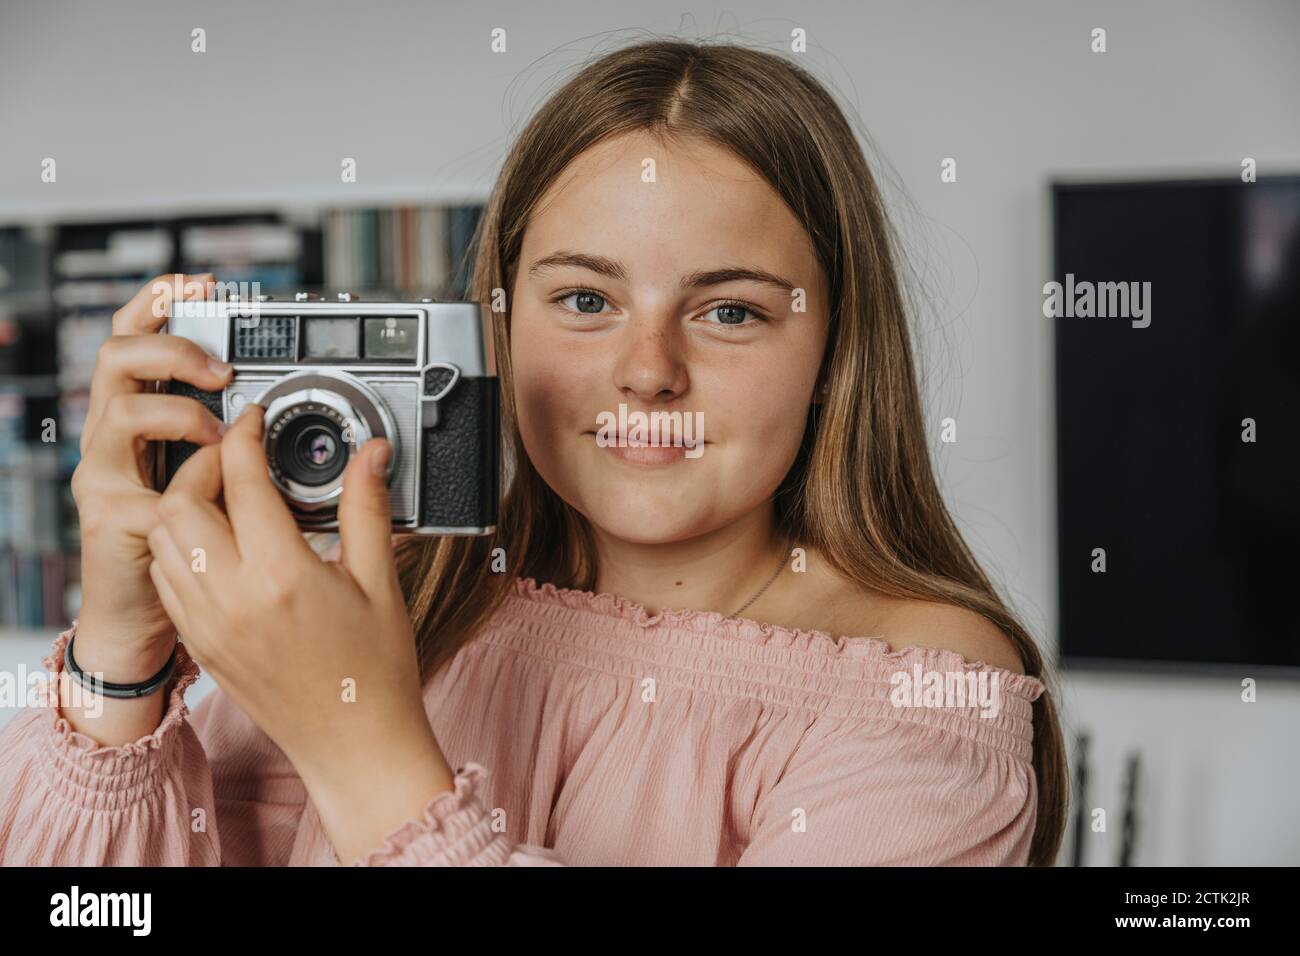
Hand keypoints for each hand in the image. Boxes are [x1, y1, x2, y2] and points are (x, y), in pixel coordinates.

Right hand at [71, 273, 232, 677]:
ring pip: (120, 415)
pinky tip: (218, 498)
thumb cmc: (198, 542)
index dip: (158, 303)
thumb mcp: (222, 479)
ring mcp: (104, 477)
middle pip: (114, 359)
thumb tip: (290, 408)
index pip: (136, 340)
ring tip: (222, 435)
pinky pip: (146, 491)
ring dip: (180, 415)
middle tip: (223, 368)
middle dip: (170, 348)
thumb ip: (244, 443)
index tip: (200, 281)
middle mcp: (113, 438)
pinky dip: (190, 489)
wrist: (150, 620)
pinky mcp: (108, 521)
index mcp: (144, 417)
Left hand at [144, 400, 441, 786]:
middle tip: (235, 457)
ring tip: (225, 498)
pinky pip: (167, 578)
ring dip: (185, 505)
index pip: (242, 481)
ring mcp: (208, 624)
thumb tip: (371, 455)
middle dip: (203, 466)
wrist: (354, 743)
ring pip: (164, 538)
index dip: (244, 437)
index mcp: (282, 576)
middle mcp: (233, 598)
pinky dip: (181, 546)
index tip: (253, 420)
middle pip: (181, 502)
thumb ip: (367, 508)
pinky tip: (218, 544)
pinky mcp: (200, 643)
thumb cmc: (375, 670)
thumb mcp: (379, 580)